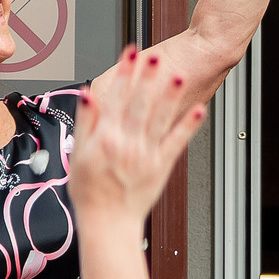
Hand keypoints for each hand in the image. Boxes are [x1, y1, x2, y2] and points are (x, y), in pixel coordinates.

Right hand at [68, 46, 207, 229]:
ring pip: (160, 119)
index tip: (130, 54)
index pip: (115, 98)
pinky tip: (200, 110)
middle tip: (156, 56)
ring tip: (179, 75)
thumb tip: (88, 97)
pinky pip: (178, 142)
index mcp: (106, 138)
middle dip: (148, 79)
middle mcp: (128, 143)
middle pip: (139, 104)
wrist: (108, 223)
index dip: (123, 74)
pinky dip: (189, 126)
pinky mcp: (163, 165)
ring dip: (170, 97)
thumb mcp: (78, 155)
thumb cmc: (91, 192)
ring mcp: (147, 154)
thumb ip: (85, 124)